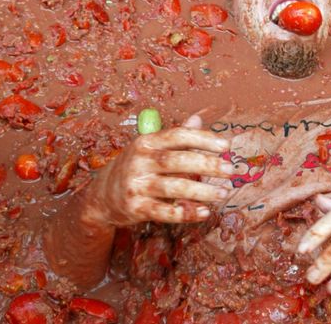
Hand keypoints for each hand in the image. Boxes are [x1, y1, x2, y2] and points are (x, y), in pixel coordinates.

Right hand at [84, 115, 232, 225]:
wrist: (100, 197)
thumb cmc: (134, 168)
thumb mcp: (150, 148)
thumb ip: (176, 137)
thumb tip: (198, 118)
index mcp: (146, 142)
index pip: (179, 136)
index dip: (204, 139)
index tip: (227, 145)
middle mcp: (140, 161)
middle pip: (178, 160)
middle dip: (207, 164)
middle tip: (230, 170)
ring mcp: (137, 185)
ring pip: (175, 187)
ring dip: (202, 191)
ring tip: (223, 193)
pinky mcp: (136, 208)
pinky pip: (165, 211)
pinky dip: (186, 213)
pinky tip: (204, 212)